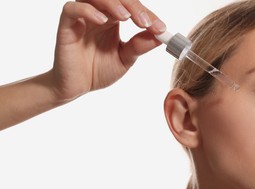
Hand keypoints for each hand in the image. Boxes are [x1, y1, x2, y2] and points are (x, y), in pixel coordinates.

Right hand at [51, 0, 165, 101]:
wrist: (77, 87)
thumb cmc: (98, 71)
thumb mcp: (125, 58)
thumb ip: (140, 46)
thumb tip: (161, 36)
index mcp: (113, 19)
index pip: (132, 8)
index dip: (148, 15)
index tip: (161, 29)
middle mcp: (98, 14)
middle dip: (134, 7)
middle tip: (145, 22)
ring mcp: (82, 18)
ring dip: (113, 3)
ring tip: (126, 17)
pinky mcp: (66, 25)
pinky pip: (72, 8)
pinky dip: (88, 11)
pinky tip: (102, 21)